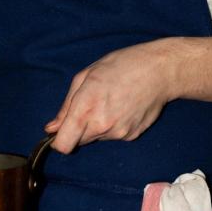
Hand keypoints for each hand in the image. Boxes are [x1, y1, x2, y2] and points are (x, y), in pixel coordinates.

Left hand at [45, 39, 178, 152]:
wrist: (159, 71)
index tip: (62, 131)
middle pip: (79, 141)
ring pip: (97, 138)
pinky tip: (124, 107)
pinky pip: (113, 136)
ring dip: (97, 125)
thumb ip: (66, 106)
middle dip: (79, 128)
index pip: (63, 145)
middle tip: (92, 105)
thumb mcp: (87, 76)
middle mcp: (101, 125)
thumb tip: (52, 128)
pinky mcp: (131, 136)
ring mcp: (118, 133)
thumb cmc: (122, 65)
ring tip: (111, 101)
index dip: (59, 141)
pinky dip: (114, 125)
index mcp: (86, 108)